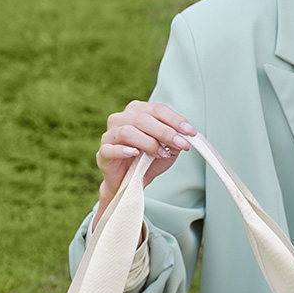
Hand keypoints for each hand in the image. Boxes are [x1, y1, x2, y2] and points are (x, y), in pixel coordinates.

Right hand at [93, 101, 196, 229]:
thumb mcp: (167, 150)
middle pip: (143, 119)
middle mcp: (121, 119)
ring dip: (148, 143)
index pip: (157, 109)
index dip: (175, 119)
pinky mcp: (103, 152)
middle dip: (166, 132)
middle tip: (181, 144)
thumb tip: (184, 135)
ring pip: (128, 131)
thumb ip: (174, 141)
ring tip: (161, 153)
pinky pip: (111, 148)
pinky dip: (124, 150)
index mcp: (138, 112)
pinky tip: (135, 154)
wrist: (130, 182)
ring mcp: (110, 135)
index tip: (190, 132)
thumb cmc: (147, 161)